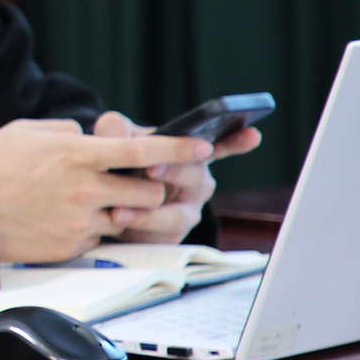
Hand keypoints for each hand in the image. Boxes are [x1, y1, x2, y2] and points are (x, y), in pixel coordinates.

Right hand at [0, 117, 214, 262]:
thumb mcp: (29, 131)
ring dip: (122, 210)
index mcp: (76, 154)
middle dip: (149, 188)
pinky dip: (93, 228)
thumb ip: (69, 132)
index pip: (141, 152)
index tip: (202, 146)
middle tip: (135, 183)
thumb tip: (92, 139)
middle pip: (148, 192)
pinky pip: (101, 237)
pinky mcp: (74, 246)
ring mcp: (81, 221)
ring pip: (128, 218)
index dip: (178, 148)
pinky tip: (64, 218)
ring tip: (93, 201)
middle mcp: (84, 189)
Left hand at [93, 112, 261, 243]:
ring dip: (149, 210)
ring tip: (120, 206)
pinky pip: (159, 232)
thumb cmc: (121, 164)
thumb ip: (116, 130)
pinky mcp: (170, 234)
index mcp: (189, 155)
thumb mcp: (117, 141)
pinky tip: (118, 217)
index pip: (218, 146)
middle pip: (194, 176)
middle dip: (173, 171)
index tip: (252, 134)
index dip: (236, 141)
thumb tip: (115, 125)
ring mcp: (187, 211)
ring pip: (177, 213)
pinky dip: (138, 224)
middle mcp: (196, 183)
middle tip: (149, 168)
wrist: (108, 201)